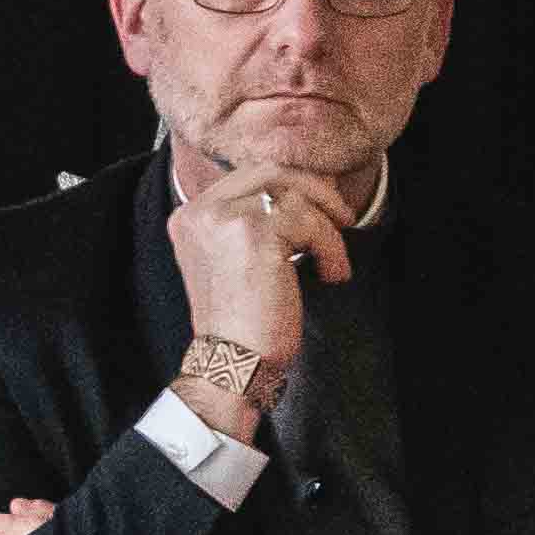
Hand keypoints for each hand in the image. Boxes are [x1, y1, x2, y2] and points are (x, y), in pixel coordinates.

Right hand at [159, 158, 360, 417]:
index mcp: (191, 215)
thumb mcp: (238, 258)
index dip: (294, 186)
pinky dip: (330, 247)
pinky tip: (331, 274)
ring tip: (332, 264)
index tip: (324, 210)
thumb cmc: (244, 320)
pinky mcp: (252, 232)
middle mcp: (200, 211)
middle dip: (317, 191)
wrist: (234, 363)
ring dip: (327, 230)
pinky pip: (310, 222)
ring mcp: (223, 218)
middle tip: (343, 220)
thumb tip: (307, 189)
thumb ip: (255, 220)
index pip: (251, 175)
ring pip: (296, 196)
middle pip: (272, 171)